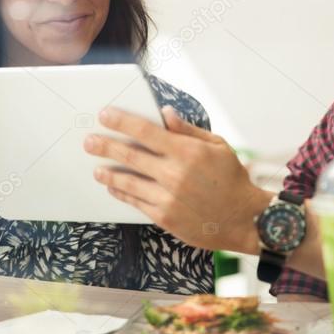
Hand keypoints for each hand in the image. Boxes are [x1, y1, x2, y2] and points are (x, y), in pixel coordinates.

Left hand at [83, 106, 271, 252]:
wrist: (244, 219)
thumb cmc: (232, 179)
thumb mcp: (217, 146)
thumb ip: (188, 130)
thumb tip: (165, 114)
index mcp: (187, 152)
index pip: (146, 132)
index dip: (122, 122)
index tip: (105, 115)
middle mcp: (175, 174)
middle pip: (130, 156)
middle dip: (106, 146)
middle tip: (89, 142)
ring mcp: (168, 197)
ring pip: (129, 181)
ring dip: (109, 173)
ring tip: (96, 168)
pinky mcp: (165, 217)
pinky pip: (136, 202)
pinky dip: (122, 192)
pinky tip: (114, 186)